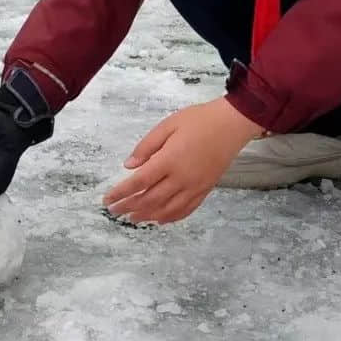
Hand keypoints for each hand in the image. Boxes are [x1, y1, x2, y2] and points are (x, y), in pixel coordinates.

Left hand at [103, 97, 260, 225]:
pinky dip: (171, 217)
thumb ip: (146, 146)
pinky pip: (186, 209)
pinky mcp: (205, 189)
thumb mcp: (167, 125)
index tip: (108, 199)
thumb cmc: (199, 120)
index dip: (121, 193)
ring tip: (132, 219)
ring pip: (167, 209)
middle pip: (150, 199)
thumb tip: (129, 166)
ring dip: (147, 216)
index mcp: (169, 160)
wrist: (232, 124)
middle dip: (129, 207)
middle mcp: (181, 178)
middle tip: (114, 212)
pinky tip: (160, 219)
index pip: (139, 182)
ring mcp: (195, 186)